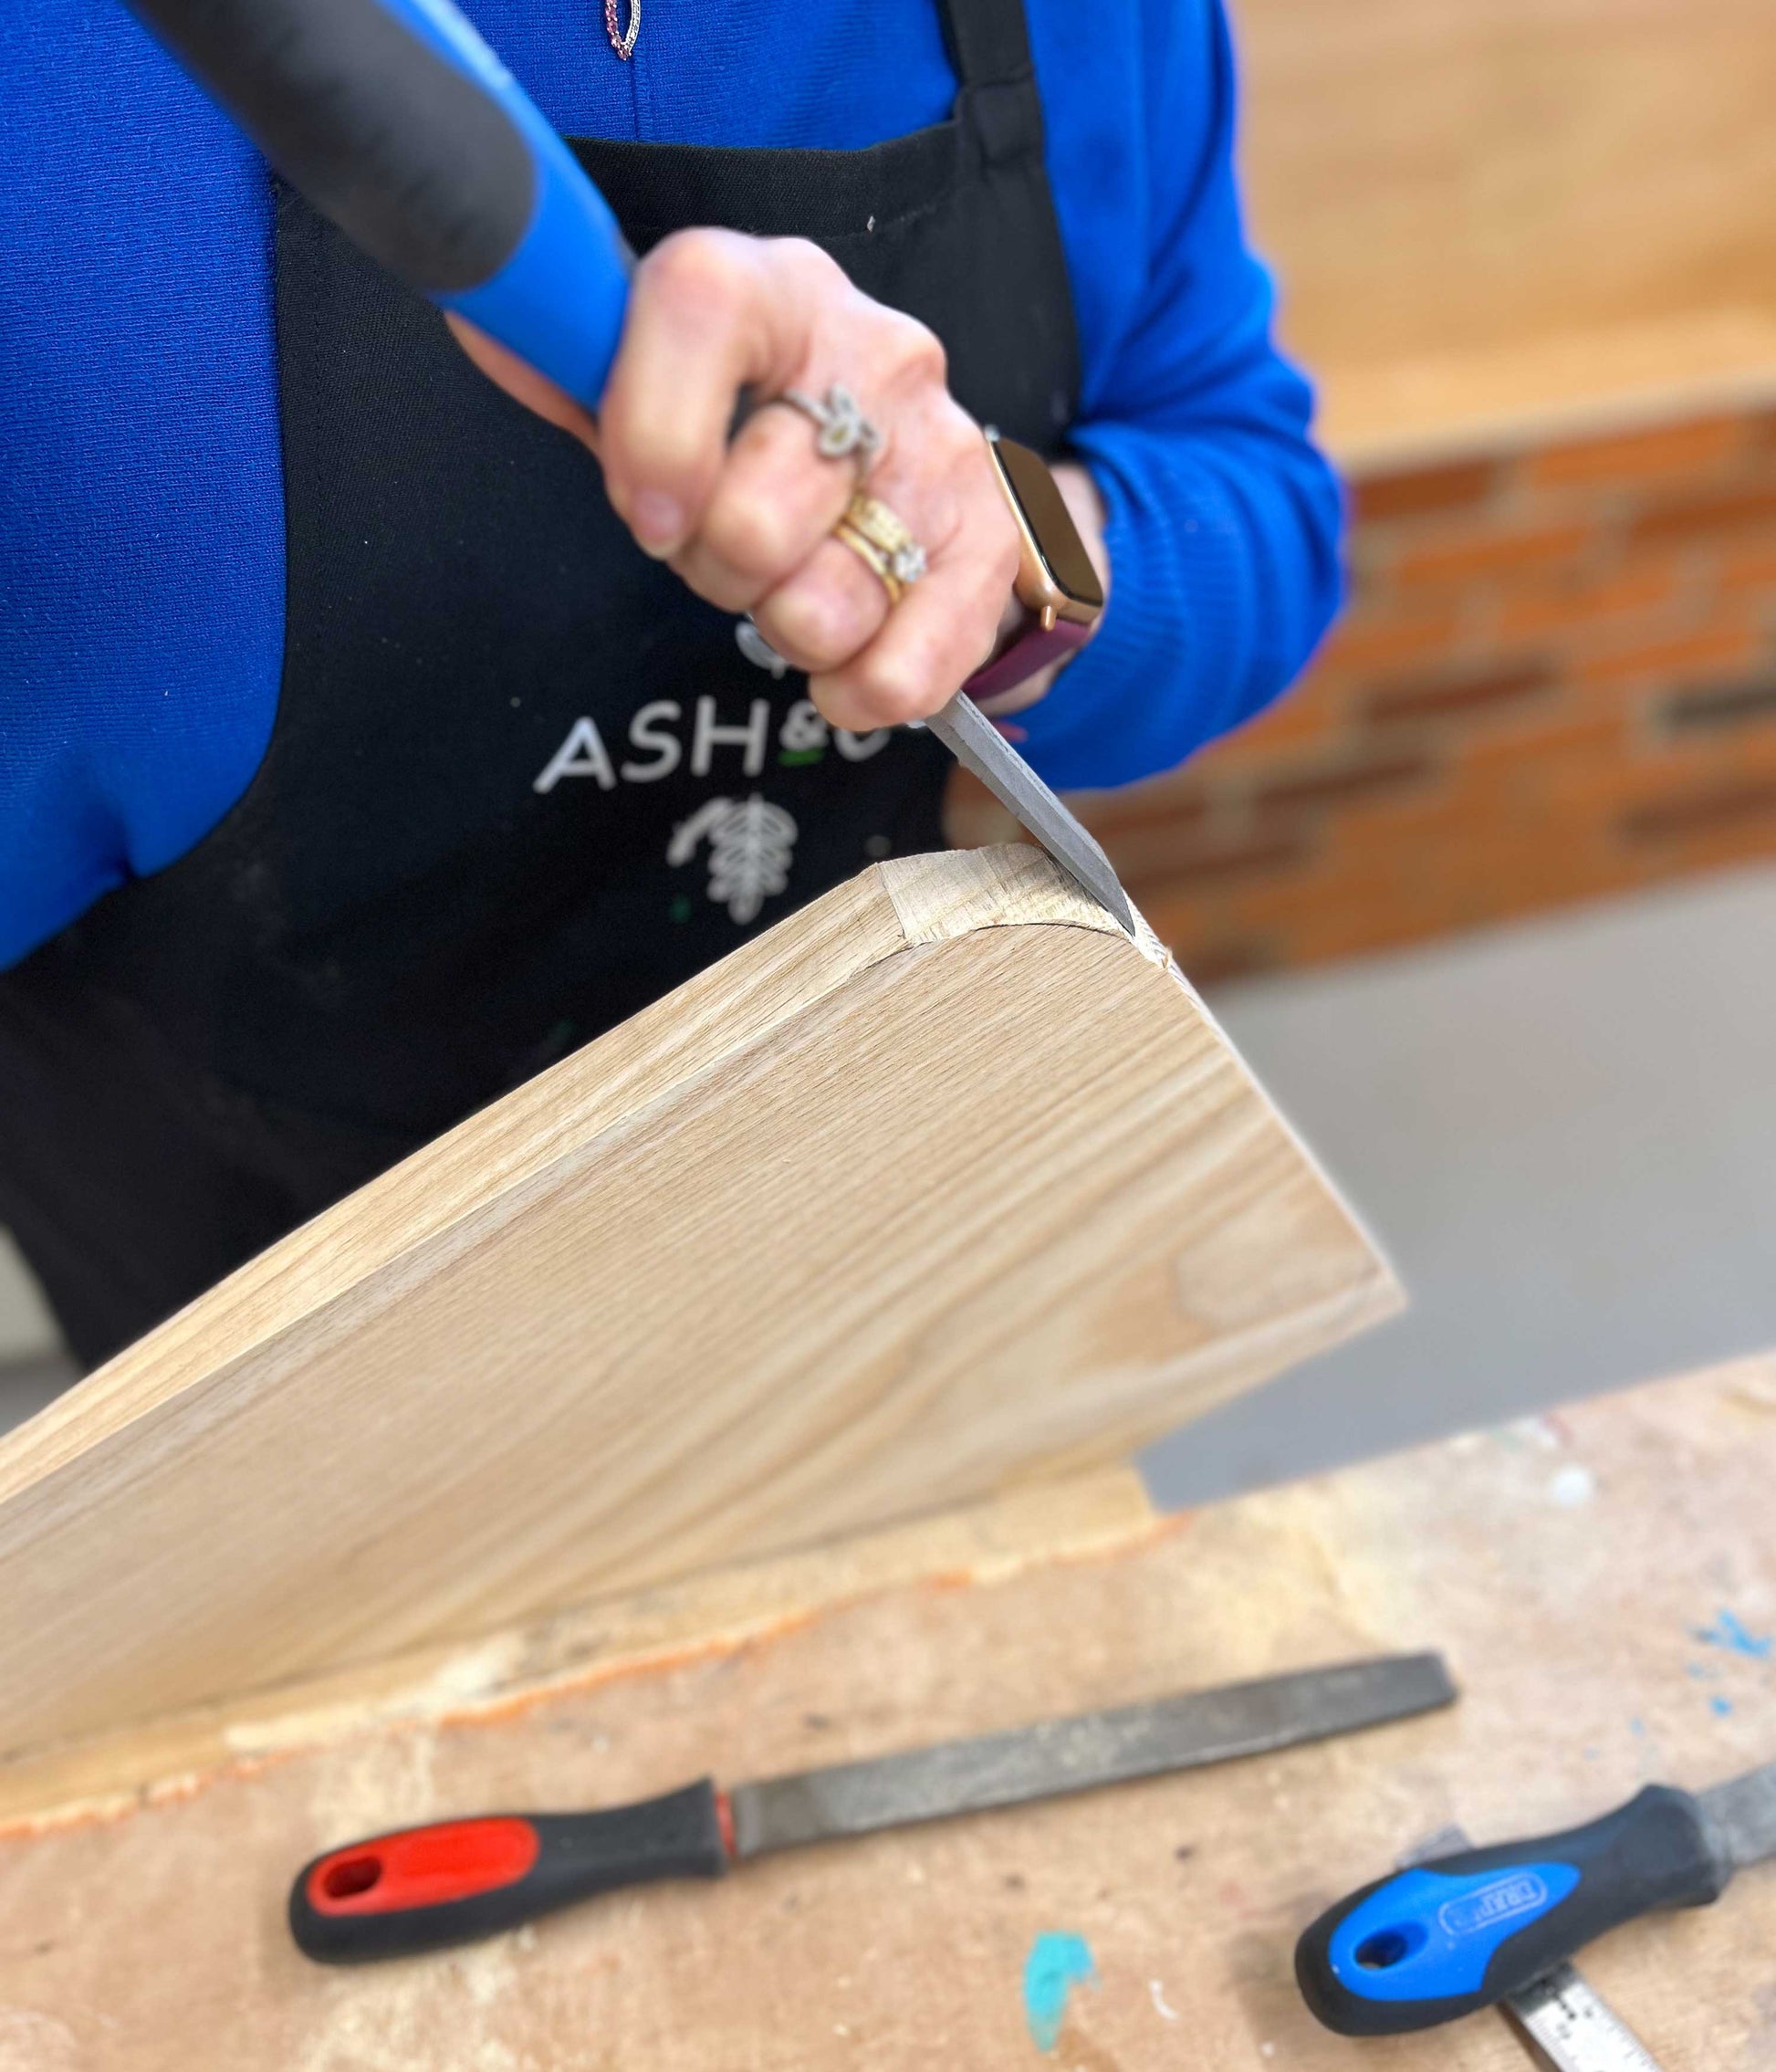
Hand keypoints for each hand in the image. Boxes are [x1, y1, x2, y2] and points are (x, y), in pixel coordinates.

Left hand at [446, 230, 1105, 732]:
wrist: (896, 452)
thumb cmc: (743, 422)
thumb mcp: (650, 377)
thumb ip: (574, 368)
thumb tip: (496, 332)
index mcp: (771, 286)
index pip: (700, 309)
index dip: (652, 428)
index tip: (639, 509)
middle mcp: (877, 353)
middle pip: (757, 513)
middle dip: (713, 566)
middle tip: (722, 549)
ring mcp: (946, 452)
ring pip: (825, 604)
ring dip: (783, 627)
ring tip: (789, 585)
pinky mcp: (998, 547)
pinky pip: (908, 667)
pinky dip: (857, 689)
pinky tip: (840, 660)